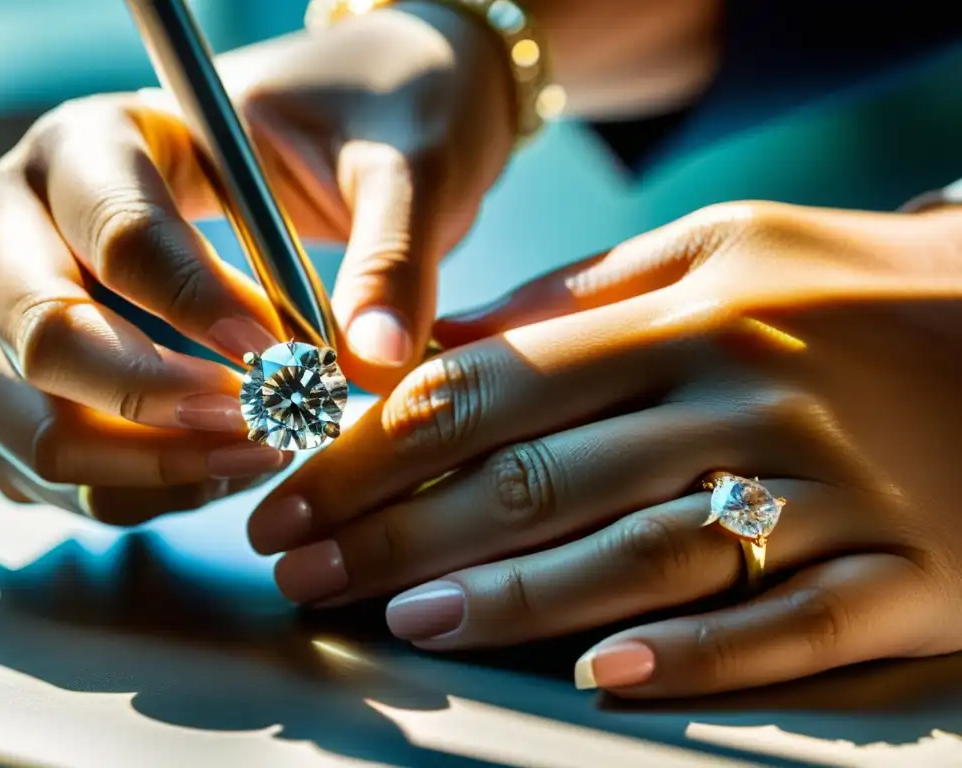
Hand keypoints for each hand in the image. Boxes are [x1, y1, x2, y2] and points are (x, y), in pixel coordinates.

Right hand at [0, 5, 510, 519]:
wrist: (294, 146)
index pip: (120, 238)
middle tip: (265, 427)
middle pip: (48, 338)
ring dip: (152, 466)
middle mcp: (14, 224)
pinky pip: (48, 467)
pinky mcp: (8, 378)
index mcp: (89, 143)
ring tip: (257, 453)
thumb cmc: (330, 141)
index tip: (279, 359)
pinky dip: (133, 489)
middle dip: (161, 404)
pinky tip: (217, 466)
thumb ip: (388, 251)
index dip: (199, 311)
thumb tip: (376, 361)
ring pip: (37, 425)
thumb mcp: (382, 165)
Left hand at [247, 200, 961, 696]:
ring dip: (516, 596)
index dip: (377, 444)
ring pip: (643, 556)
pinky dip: (693, 654)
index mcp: (689, 312)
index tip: (295, 486)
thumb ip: (582, 296)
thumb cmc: (851, 284)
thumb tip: (449, 345)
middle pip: (541, 475)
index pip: (492, 384)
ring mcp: (830, 491)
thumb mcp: (722, 248)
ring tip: (410, 621)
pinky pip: (787, 627)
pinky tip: (601, 676)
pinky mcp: (906, 572)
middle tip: (305, 569)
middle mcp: (747, 398)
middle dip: (402, 529)